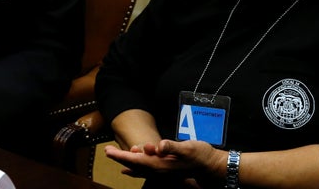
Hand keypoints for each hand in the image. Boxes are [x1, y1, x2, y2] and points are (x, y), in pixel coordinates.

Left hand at [104, 139, 223, 186]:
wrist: (212, 166)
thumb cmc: (201, 155)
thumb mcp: (188, 148)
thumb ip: (173, 147)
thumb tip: (160, 146)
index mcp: (162, 165)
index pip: (136, 161)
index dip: (122, 156)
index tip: (109, 151)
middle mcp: (160, 171)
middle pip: (134, 165)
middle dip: (120, 158)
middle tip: (107, 150)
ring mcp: (162, 172)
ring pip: (139, 168)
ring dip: (126, 162)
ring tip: (114, 155)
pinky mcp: (165, 170)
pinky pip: (145, 171)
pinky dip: (134, 169)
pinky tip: (128, 170)